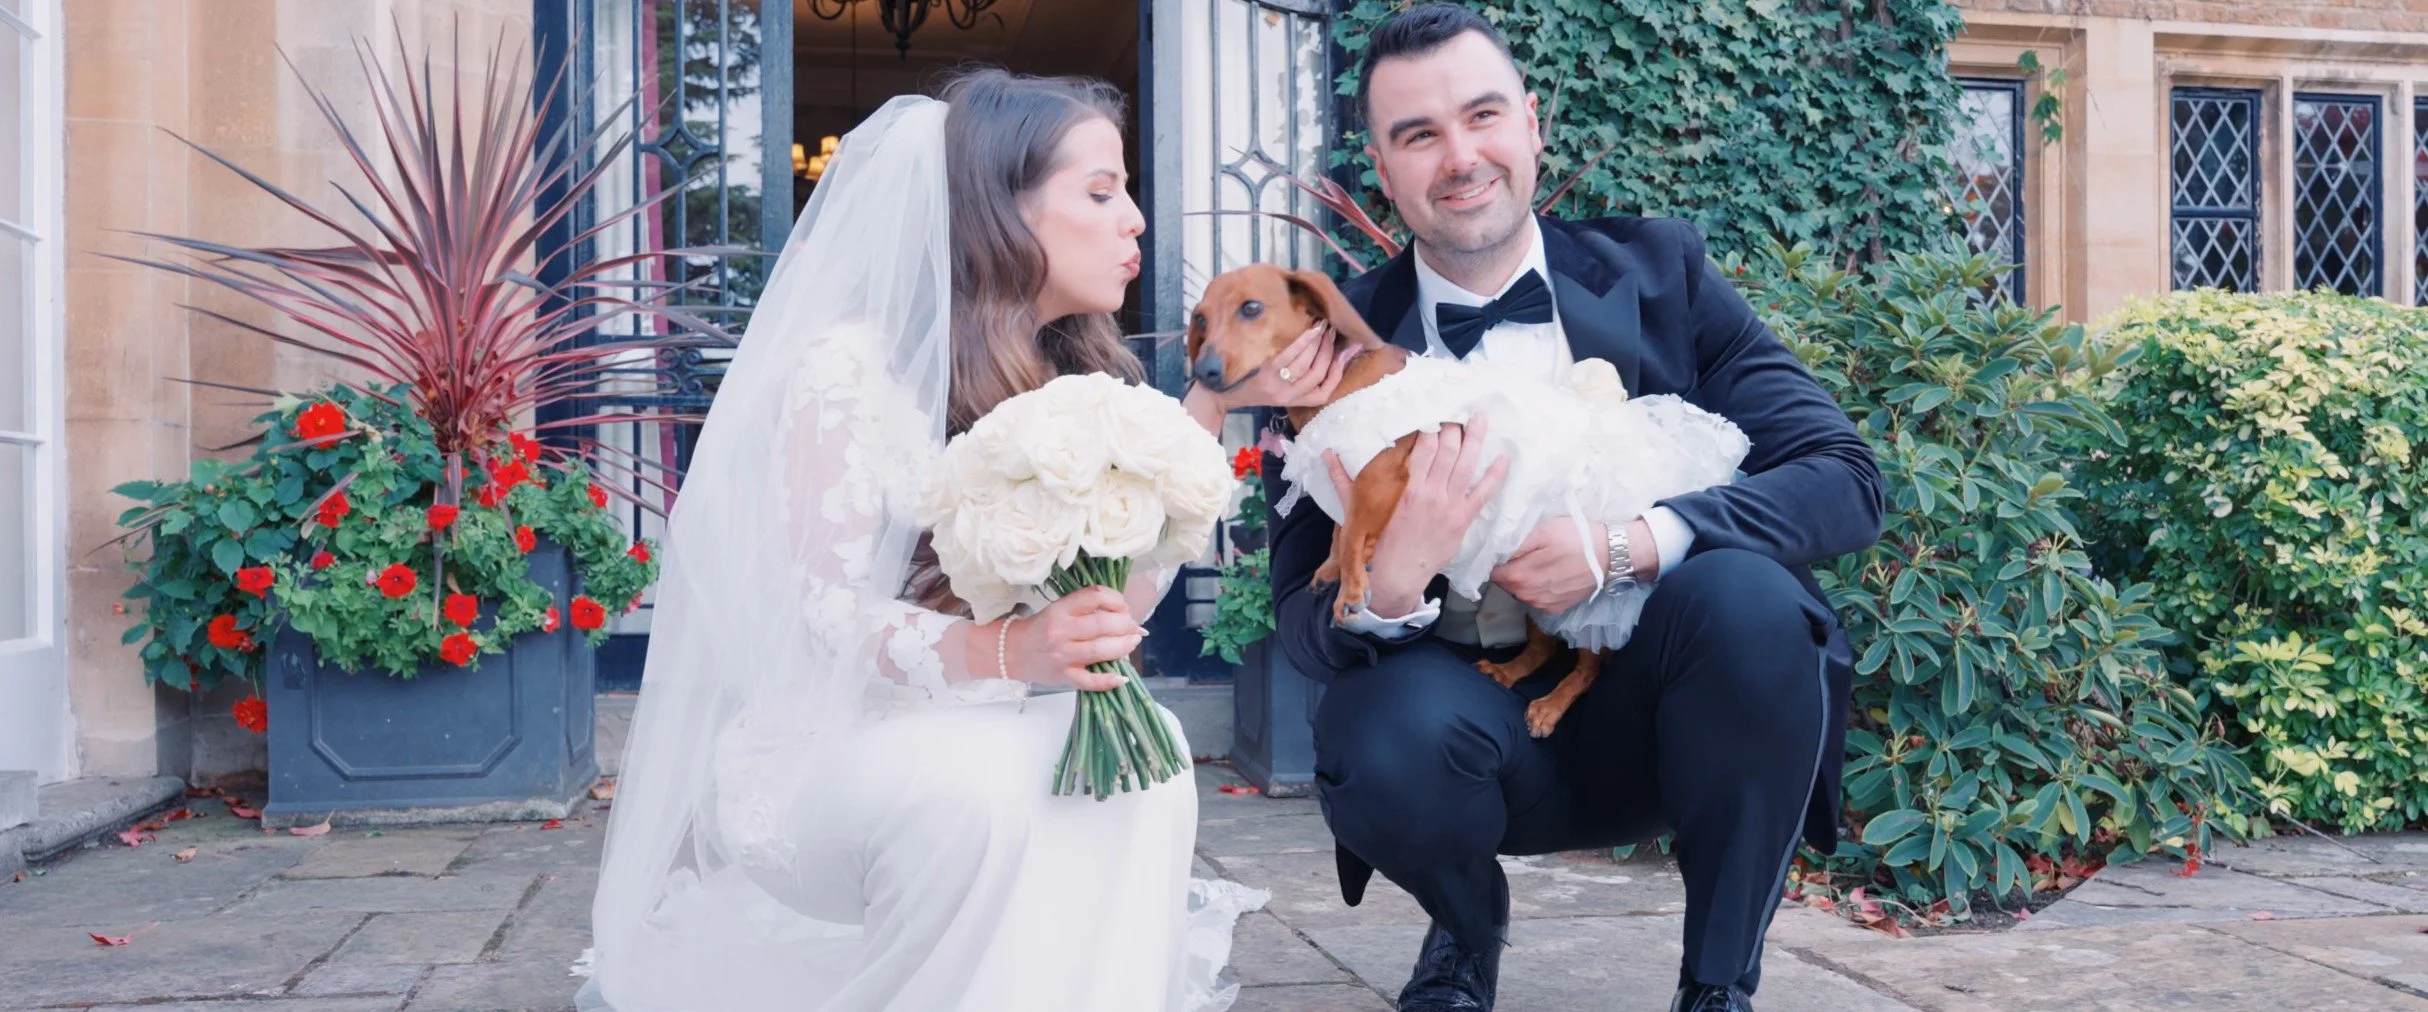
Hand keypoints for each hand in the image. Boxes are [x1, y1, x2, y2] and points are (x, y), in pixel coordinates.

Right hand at [1001, 586, 1141, 690]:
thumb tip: (1126, 615)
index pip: (1095, 596)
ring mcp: (1062, 655)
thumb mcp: (1059, 610)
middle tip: (1133, 627)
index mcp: (1061, 609)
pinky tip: (1121, 677)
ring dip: (1124, 646)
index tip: (1123, 607)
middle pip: (1103, 624)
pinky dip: (1108, 680)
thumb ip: (1087, 610)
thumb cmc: (1041, 629)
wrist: (1012, 652)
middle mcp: (1061, 630)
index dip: (1117, 600)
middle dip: (1126, 624)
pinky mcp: (1063, 676)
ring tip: (1133, 641)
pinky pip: (1090, 681)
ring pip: (1101, 650)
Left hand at [1213, 322, 1358, 410]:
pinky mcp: (1266, 374)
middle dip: (1330, 351)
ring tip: (1322, 327)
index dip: (1338, 372)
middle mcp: (1288, 396)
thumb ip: (1294, 382)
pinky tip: (1310, 329)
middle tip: (1332, 332)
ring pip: (1308, 364)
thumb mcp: (1274, 392)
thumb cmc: (1247, 388)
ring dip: (1319, 343)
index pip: (1324, 391)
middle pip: (1319, 374)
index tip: (1344, 353)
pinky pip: (1291, 355)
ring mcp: (1277, 386)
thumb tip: (1317, 356)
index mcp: (1292, 402)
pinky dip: (1303, 341)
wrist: (1218, 393)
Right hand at [1323, 415, 1510, 617]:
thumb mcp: (1357, 511)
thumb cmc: (1376, 544)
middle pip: (1448, 449)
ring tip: (1480, 419)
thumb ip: (1343, 481)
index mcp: (1408, 488)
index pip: (1424, 447)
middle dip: (1454, 427)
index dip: (1430, 426)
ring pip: (1468, 464)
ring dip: (1476, 439)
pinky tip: (1502, 456)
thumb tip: (1327, 455)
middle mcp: (1432, 493)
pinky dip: (1496, 474)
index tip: (1433, 412)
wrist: (1396, 577)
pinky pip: (1485, 492)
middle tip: (1456, 413)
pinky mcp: (1463, 520)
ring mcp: (1451, 506)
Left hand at [1491, 518, 1605, 612]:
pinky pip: (1535, 599)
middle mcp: (1528, 595)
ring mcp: (1542, 604)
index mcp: (1520, 576)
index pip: (1493, 572)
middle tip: (1523, 553)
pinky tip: (1549, 575)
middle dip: (1508, 569)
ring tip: (1538, 563)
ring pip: (1519, 592)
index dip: (1494, 560)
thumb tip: (1493, 551)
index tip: (1503, 549)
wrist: (1610, 555)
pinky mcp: (1556, 608)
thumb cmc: (1577, 538)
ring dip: (1522, 579)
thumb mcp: (1544, 530)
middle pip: (1505, 583)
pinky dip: (1537, 589)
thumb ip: (1515, 544)